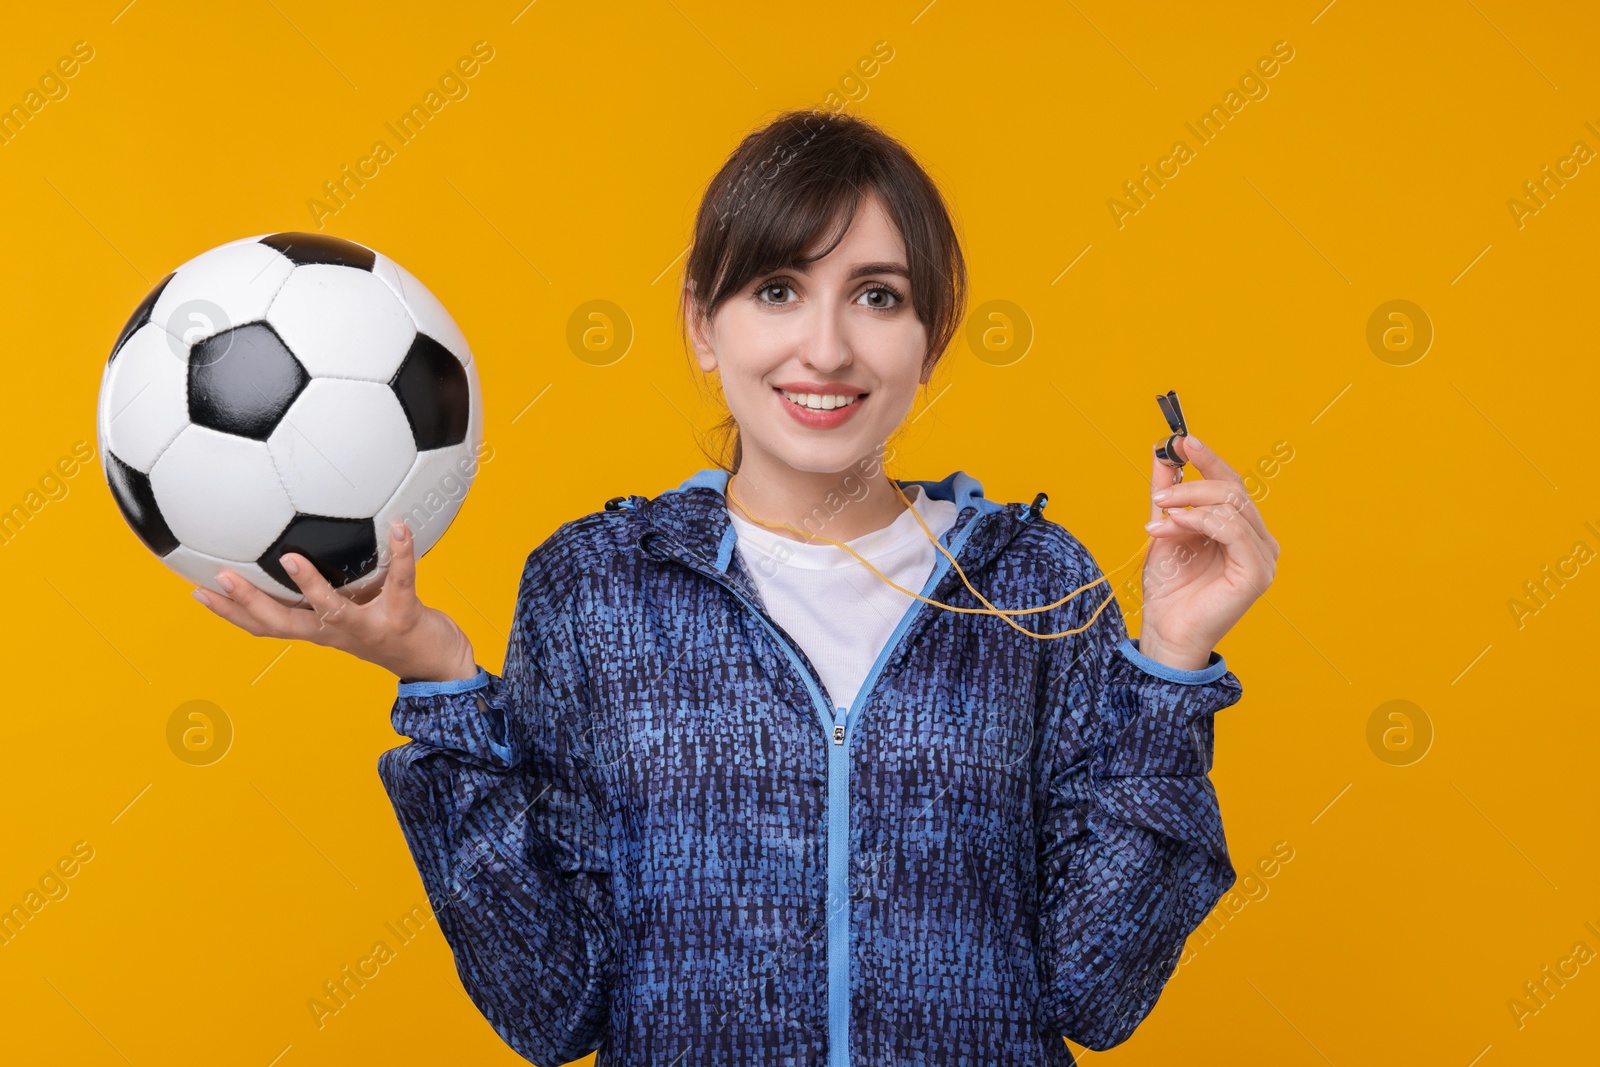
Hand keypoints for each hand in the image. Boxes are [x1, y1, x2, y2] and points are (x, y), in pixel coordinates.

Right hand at [192, 520, 477, 682]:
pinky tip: (401, 526)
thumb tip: (306, 543)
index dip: (230, 612)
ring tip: (291, 557)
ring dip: (310, 586)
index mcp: (321, 630)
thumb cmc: (393, 629)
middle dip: (248, 602)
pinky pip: (402, 579)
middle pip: (283, 623)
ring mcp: (369, 627)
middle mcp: (338, 633)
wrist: (440, 666)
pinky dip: (402, 552)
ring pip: (333, 609)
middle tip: (219, 577)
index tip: (195, 590)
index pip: (265, 625)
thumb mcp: (354, 610)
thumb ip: (331, 585)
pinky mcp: (404, 617)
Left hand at [1137, 435, 1278, 669]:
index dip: (1209, 459)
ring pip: (1231, 505)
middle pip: (1233, 491)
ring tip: (1157, 520)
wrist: (1165, 630)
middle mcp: (1260, 541)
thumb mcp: (1164, 529)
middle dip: (1192, 484)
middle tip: (1159, 495)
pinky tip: (1171, 529)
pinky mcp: (1258, 572)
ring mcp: (1264, 557)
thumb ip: (1169, 493)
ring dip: (1188, 504)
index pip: (1232, 485)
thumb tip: (1164, 452)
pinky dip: (1197, 521)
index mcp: (1244, 531)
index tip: (1181, 441)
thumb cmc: (1169, 588)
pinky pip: (1232, 529)